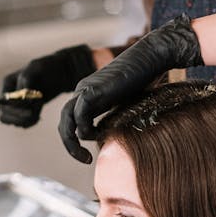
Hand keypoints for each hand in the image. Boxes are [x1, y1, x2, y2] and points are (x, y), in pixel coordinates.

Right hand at [0, 44, 94, 127]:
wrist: (60, 73)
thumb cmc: (48, 67)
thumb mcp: (37, 68)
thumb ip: (27, 80)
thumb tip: (23, 97)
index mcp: (7, 83)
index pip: (3, 103)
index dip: (14, 111)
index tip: (31, 111)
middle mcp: (8, 95)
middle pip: (4, 116)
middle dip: (20, 118)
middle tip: (36, 116)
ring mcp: (15, 104)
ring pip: (13, 121)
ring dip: (26, 121)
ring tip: (38, 114)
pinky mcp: (24, 110)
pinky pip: (22, 123)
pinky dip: (30, 122)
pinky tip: (39, 117)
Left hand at [58, 15, 202, 161]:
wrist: (150, 57)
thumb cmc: (145, 78)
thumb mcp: (126, 103)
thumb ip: (115, 117)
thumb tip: (113, 137)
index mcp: (89, 94)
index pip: (72, 120)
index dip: (77, 139)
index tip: (91, 154)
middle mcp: (83, 91)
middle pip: (65, 122)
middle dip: (70, 145)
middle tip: (85, 160)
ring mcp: (86, 90)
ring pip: (66, 120)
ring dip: (72, 143)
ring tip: (86, 158)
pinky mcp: (93, 90)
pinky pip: (79, 115)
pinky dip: (84, 130)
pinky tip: (97, 136)